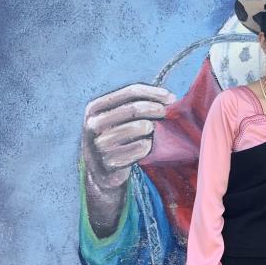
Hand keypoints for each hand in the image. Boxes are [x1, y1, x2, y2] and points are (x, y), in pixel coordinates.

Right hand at [82, 84, 175, 235]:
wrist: (101, 172)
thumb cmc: (116, 140)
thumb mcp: (117, 119)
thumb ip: (137, 104)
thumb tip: (171, 98)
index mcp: (95, 108)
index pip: (130, 92)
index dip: (154, 93)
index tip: (171, 98)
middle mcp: (94, 124)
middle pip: (135, 108)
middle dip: (156, 108)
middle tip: (166, 114)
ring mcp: (100, 144)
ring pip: (139, 127)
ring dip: (152, 129)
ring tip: (152, 132)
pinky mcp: (110, 162)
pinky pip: (141, 148)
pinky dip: (148, 146)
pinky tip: (146, 148)